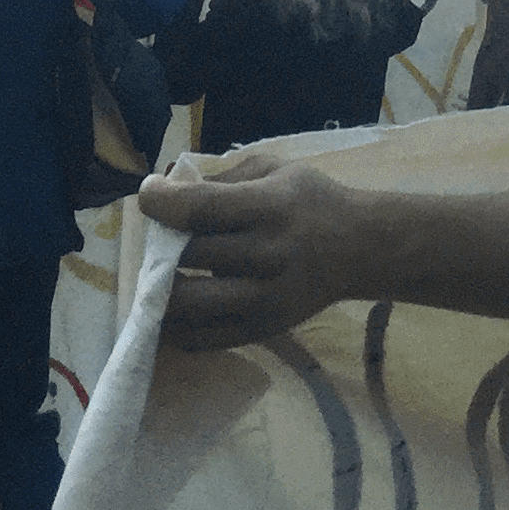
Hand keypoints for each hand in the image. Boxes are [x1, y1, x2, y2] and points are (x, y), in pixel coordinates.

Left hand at [144, 159, 377, 351]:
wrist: (359, 250)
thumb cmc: (313, 202)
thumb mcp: (276, 170)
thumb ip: (224, 176)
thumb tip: (171, 189)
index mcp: (269, 208)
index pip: (199, 208)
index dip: (160, 201)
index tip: (149, 193)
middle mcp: (266, 256)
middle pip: (188, 255)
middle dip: (160, 243)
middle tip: (160, 235)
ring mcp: (262, 300)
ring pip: (185, 305)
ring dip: (160, 289)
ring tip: (161, 274)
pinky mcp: (258, 331)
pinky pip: (198, 339)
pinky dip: (174, 325)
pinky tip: (175, 306)